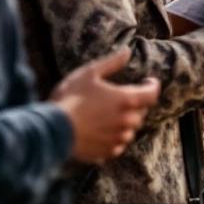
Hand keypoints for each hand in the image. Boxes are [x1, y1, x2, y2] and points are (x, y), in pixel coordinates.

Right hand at [50, 47, 158, 163]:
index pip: (152, 93)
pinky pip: (118, 144)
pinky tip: (99, 131)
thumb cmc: (69, 98)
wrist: (51, 129)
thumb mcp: (88, 73)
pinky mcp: (108, 151)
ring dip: (124, 121)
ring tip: (105, 115)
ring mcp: (119, 138)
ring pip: (130, 128)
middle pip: (141, 111)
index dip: (152, 85)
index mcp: (127, 100)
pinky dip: (113, 137)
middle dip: (135, 103)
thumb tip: (127, 52)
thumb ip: (111, 63)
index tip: (147, 82)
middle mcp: (128, 121)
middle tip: (117, 98)